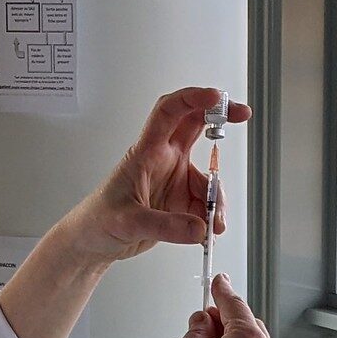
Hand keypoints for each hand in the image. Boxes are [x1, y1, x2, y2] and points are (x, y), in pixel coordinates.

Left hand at [52, 88, 250, 261]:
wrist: (94, 240)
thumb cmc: (99, 219)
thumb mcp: (128, 222)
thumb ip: (165, 226)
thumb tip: (199, 228)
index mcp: (146, 152)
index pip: (169, 113)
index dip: (192, 99)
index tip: (216, 97)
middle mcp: (163, 159)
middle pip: (196, 125)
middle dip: (221, 116)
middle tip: (242, 115)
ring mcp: (173, 178)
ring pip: (208, 176)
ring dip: (217, 199)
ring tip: (213, 225)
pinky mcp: (179, 199)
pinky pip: (205, 202)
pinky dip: (210, 216)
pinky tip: (205, 231)